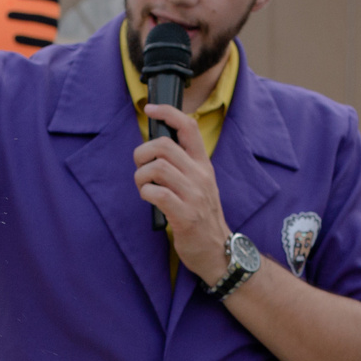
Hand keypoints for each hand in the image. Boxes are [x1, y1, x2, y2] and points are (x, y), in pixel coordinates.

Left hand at [135, 104, 232, 281]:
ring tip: (143, 187)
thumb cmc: (202, 217)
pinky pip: (156, 193)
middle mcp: (201, 175)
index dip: (167, 113)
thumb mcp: (200, 184)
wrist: (219, 251)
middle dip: (142, 154)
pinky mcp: (184, 215)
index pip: (189, 127)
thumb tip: (155, 148)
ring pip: (157, 168)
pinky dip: (145, 193)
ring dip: (141, 176)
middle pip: (164, 145)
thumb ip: (183, 166)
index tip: (150, 109)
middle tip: (141, 169)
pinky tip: (149, 199)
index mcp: (204, 165)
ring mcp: (194, 195)